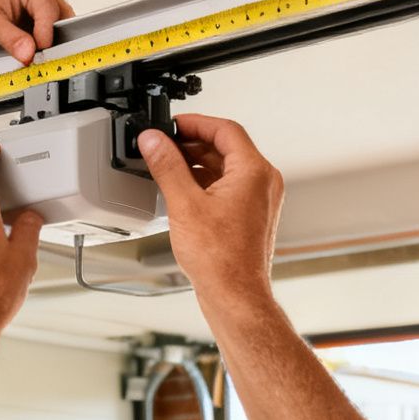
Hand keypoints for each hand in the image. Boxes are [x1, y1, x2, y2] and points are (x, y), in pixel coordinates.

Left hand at [0, 0, 74, 64]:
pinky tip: (33, 56)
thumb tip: (29, 52)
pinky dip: (47, 51)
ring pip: (62, 32)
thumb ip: (10, 38)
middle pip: (62, 22)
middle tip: (36, 57)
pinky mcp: (43, 27)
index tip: (36, 53)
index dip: (45, 35)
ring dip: (50, 47)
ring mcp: (45, 13)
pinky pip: (55, 40)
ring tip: (32, 56)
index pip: (50, 12)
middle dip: (51, 42)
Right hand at [137, 115, 282, 306]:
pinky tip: (182, 191)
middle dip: (192, 144)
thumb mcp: (184, 204)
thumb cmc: (221, 260)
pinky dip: (205, 183)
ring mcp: (259, 200)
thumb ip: (167, 166)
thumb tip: (154, 141)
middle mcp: (263, 183)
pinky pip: (228, 187)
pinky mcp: (251, 215)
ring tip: (168, 168)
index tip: (171, 125)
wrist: (235, 296)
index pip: (225, 129)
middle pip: (226, 147)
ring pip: (226, 168)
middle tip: (164, 146)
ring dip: (197, 164)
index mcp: (254, 172)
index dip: (195, 123)